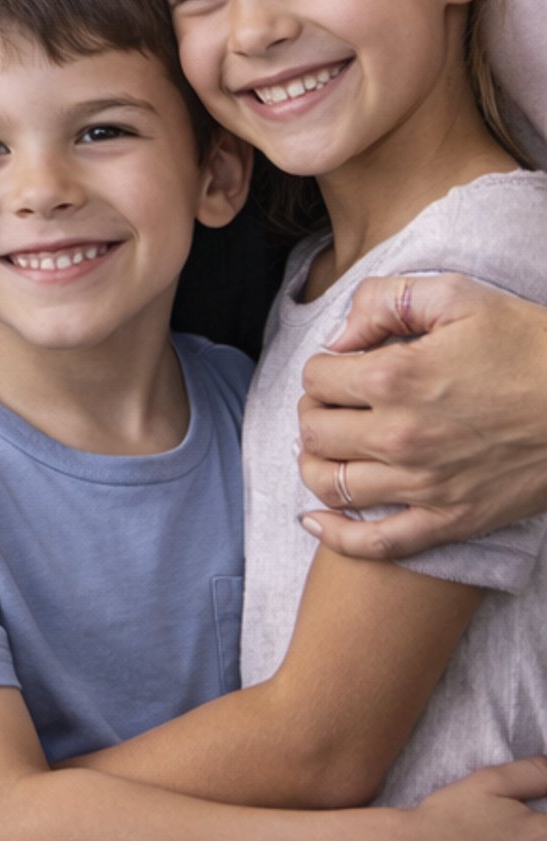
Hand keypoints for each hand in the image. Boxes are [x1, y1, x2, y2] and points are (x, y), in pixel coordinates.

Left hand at [299, 273, 546, 559]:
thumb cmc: (526, 344)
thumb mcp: (457, 295)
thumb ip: (385, 300)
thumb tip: (340, 335)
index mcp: (395, 377)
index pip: (317, 378)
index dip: (325, 367)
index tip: (346, 365)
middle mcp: (399, 437)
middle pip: (314, 430)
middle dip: (316, 411)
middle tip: (336, 402)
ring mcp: (424, 486)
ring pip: (330, 485)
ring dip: (316, 463)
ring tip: (330, 447)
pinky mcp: (450, 520)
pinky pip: (377, 544)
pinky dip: (337, 536)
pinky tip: (316, 520)